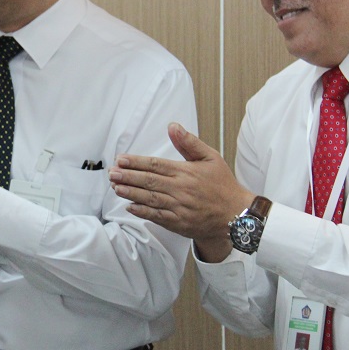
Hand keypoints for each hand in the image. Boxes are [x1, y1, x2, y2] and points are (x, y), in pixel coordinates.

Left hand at [108, 122, 254, 261]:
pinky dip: (142, 211)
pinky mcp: (179, 223)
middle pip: (149, 181)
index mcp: (186, 172)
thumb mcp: (210, 157)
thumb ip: (189, 143)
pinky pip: (157, 216)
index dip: (136, 162)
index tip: (121, 160)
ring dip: (130, 193)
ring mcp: (179, 207)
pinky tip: (129, 206)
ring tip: (115, 187)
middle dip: (128, 177)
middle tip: (112, 173)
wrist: (236, 215)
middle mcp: (180, 189)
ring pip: (150, 199)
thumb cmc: (222, 185)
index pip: (156, 165)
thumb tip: (173, 126)